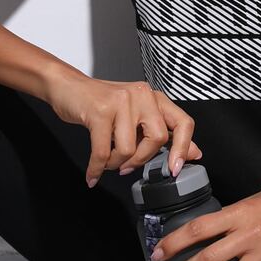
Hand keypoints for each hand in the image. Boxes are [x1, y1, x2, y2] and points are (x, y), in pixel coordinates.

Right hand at [45, 69, 201, 186]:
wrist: (67, 87)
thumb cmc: (100, 103)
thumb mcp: (135, 116)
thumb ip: (163, 133)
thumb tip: (193, 153)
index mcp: (154, 97)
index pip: (184, 123)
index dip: (184, 148)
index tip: (175, 168)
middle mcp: (142, 95)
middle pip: (158, 139)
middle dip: (141, 159)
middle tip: (127, 166)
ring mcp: (121, 101)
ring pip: (129, 148)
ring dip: (115, 163)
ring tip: (107, 161)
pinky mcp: (100, 111)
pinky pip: (103, 151)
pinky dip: (97, 168)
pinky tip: (94, 173)